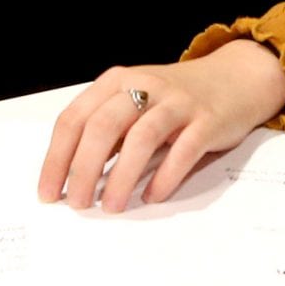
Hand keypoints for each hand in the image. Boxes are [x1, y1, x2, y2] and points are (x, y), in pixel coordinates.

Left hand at [38, 41, 284, 212]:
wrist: (236, 78)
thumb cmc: (175, 99)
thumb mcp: (135, 102)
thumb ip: (107, 129)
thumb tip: (71, 176)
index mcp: (117, 81)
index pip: (74, 119)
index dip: (57, 158)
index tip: (49, 194)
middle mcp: (145, 87)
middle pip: (103, 126)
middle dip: (84, 169)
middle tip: (77, 204)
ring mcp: (178, 102)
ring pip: (141, 138)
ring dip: (121, 176)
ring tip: (111, 206)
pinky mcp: (207, 120)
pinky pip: (183, 150)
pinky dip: (164, 177)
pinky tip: (153, 196)